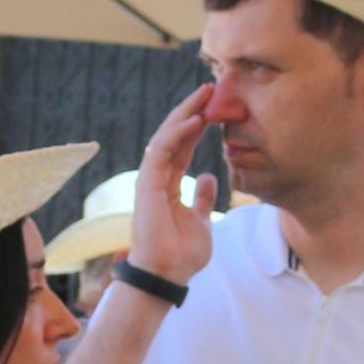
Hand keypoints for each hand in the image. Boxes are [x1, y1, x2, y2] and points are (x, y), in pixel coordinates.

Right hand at [127, 82, 225, 284]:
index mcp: (168, 185)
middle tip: (212, 89)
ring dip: (186, 113)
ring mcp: (150, 180)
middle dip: (192, 110)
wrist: (169, 274)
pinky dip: (178, 133)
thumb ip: (202, 199)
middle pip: (174, 135)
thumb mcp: (202, 222)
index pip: (183, 146)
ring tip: (205, 95)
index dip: (198, 126)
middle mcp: (157, 178)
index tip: (216, 107)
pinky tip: (197, 119)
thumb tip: (208, 178)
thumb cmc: (182, 255)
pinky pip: (162, 151)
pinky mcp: (147, 184)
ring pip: (166, 136)